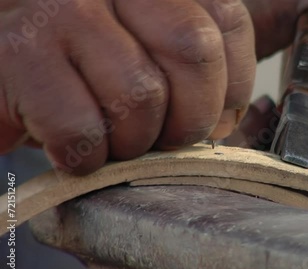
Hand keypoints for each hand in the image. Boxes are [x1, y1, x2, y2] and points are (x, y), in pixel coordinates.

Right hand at [0, 0, 255, 173]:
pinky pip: (82, 129)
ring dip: (133, 143)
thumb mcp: (147, 59)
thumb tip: (228, 117)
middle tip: (162, 138)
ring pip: (141, 95)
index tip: (210, 116)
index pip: (227, 22)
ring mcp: (65, 8)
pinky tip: (72, 150)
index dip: (230, 84)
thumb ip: (193, 74)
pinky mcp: (18, 51)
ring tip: (111, 142)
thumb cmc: (86, 77)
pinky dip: (85, 159)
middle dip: (189, 118)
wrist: (5, 78)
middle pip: (194, 48)